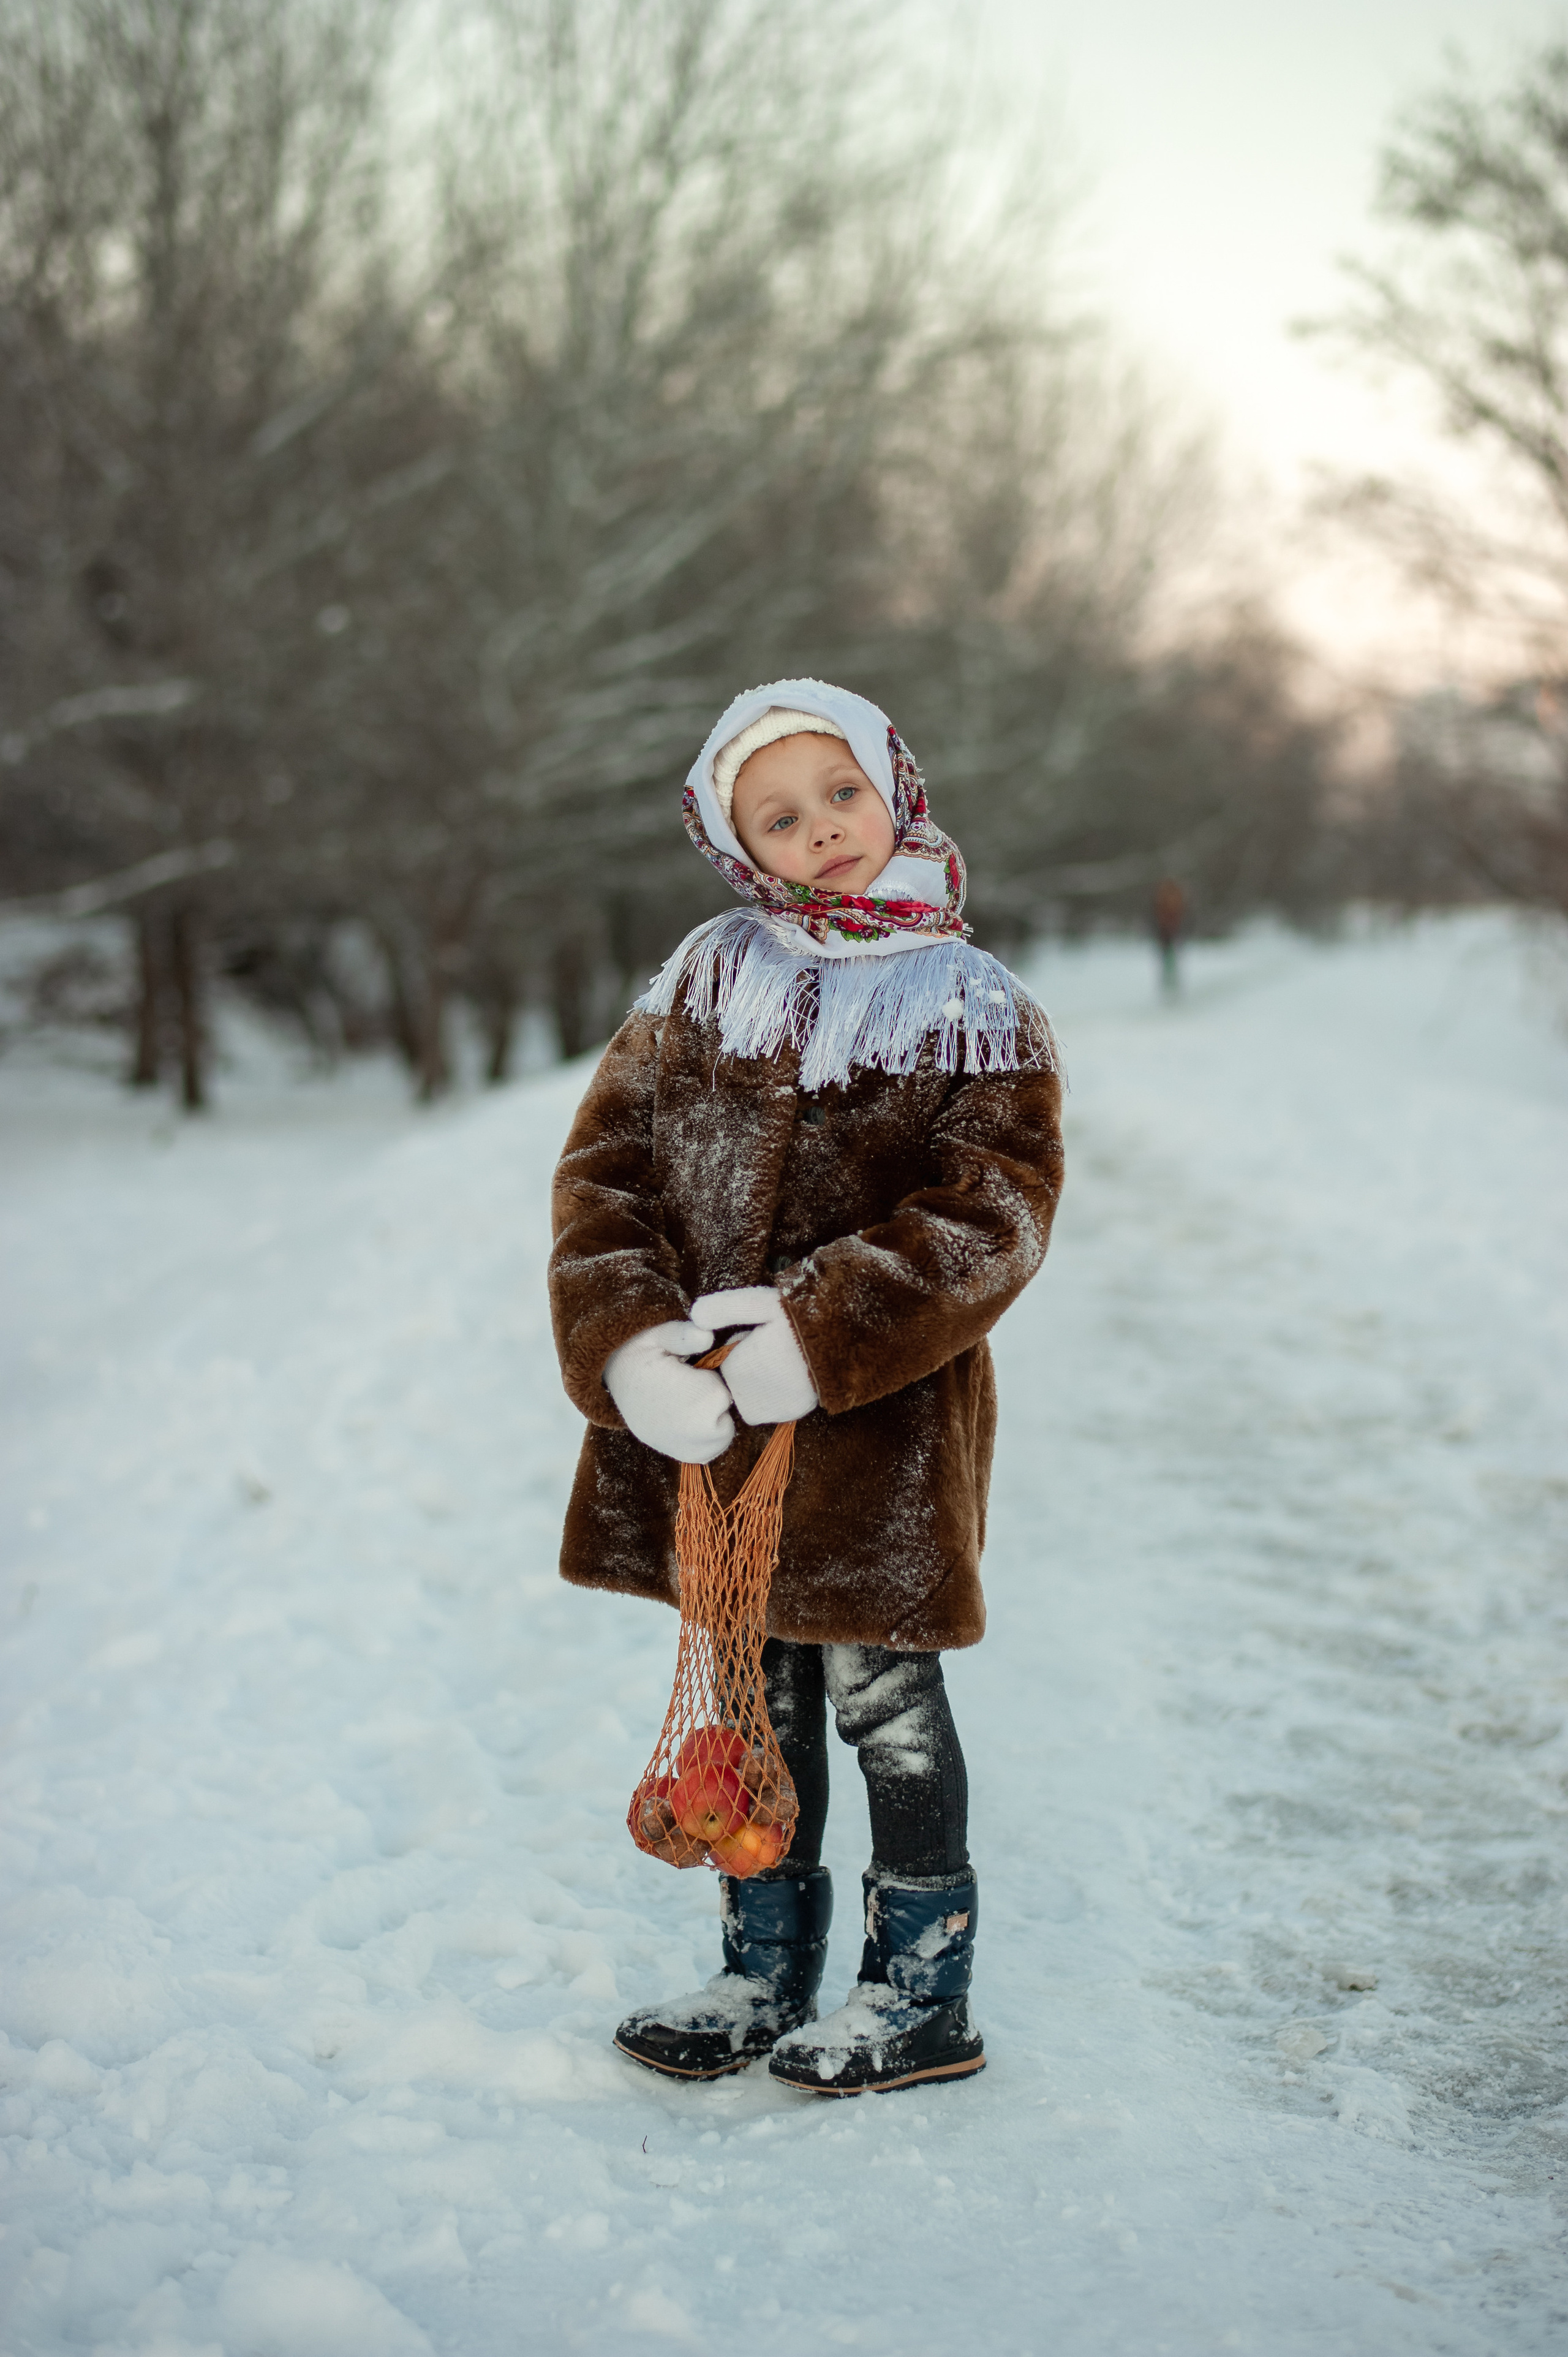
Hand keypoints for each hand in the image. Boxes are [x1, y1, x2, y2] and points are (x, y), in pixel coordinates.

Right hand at [602, 1320, 733, 1462]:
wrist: (617, 1388)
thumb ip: (684, 1334)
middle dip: (715, 1396)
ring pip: (726, 1429)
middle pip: (731, 1408)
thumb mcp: (658, 1336)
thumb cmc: (641, 1357)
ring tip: (688, 1402)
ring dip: (715, 1415)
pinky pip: (715, 1448)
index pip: (730, 1385)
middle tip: (689, 1386)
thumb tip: (706, 1334)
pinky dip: (709, 1436)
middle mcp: (698, 1433)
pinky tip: (689, 1419)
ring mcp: (693, 1450)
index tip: (690, 1370)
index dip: (712, 1374)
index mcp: (698, 1400)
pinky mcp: (689, 1458)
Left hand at [689, 1286, 818, 1426]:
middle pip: (739, 1378)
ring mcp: (770, 1408)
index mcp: (737, 1368)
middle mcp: (750, 1395)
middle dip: (752, 1364)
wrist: (846, 1340)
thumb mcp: (762, 1303)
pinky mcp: (789, 1413)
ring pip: (754, 1393)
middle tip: (777, 1346)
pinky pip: (773, 1405)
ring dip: (764, 1380)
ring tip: (788, 1360)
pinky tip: (794, 1376)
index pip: (728, 1360)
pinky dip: (779, 1394)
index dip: (744, 1345)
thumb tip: (694, 1316)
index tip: (764, 1335)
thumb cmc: (801, 1317)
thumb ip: (725, 1308)